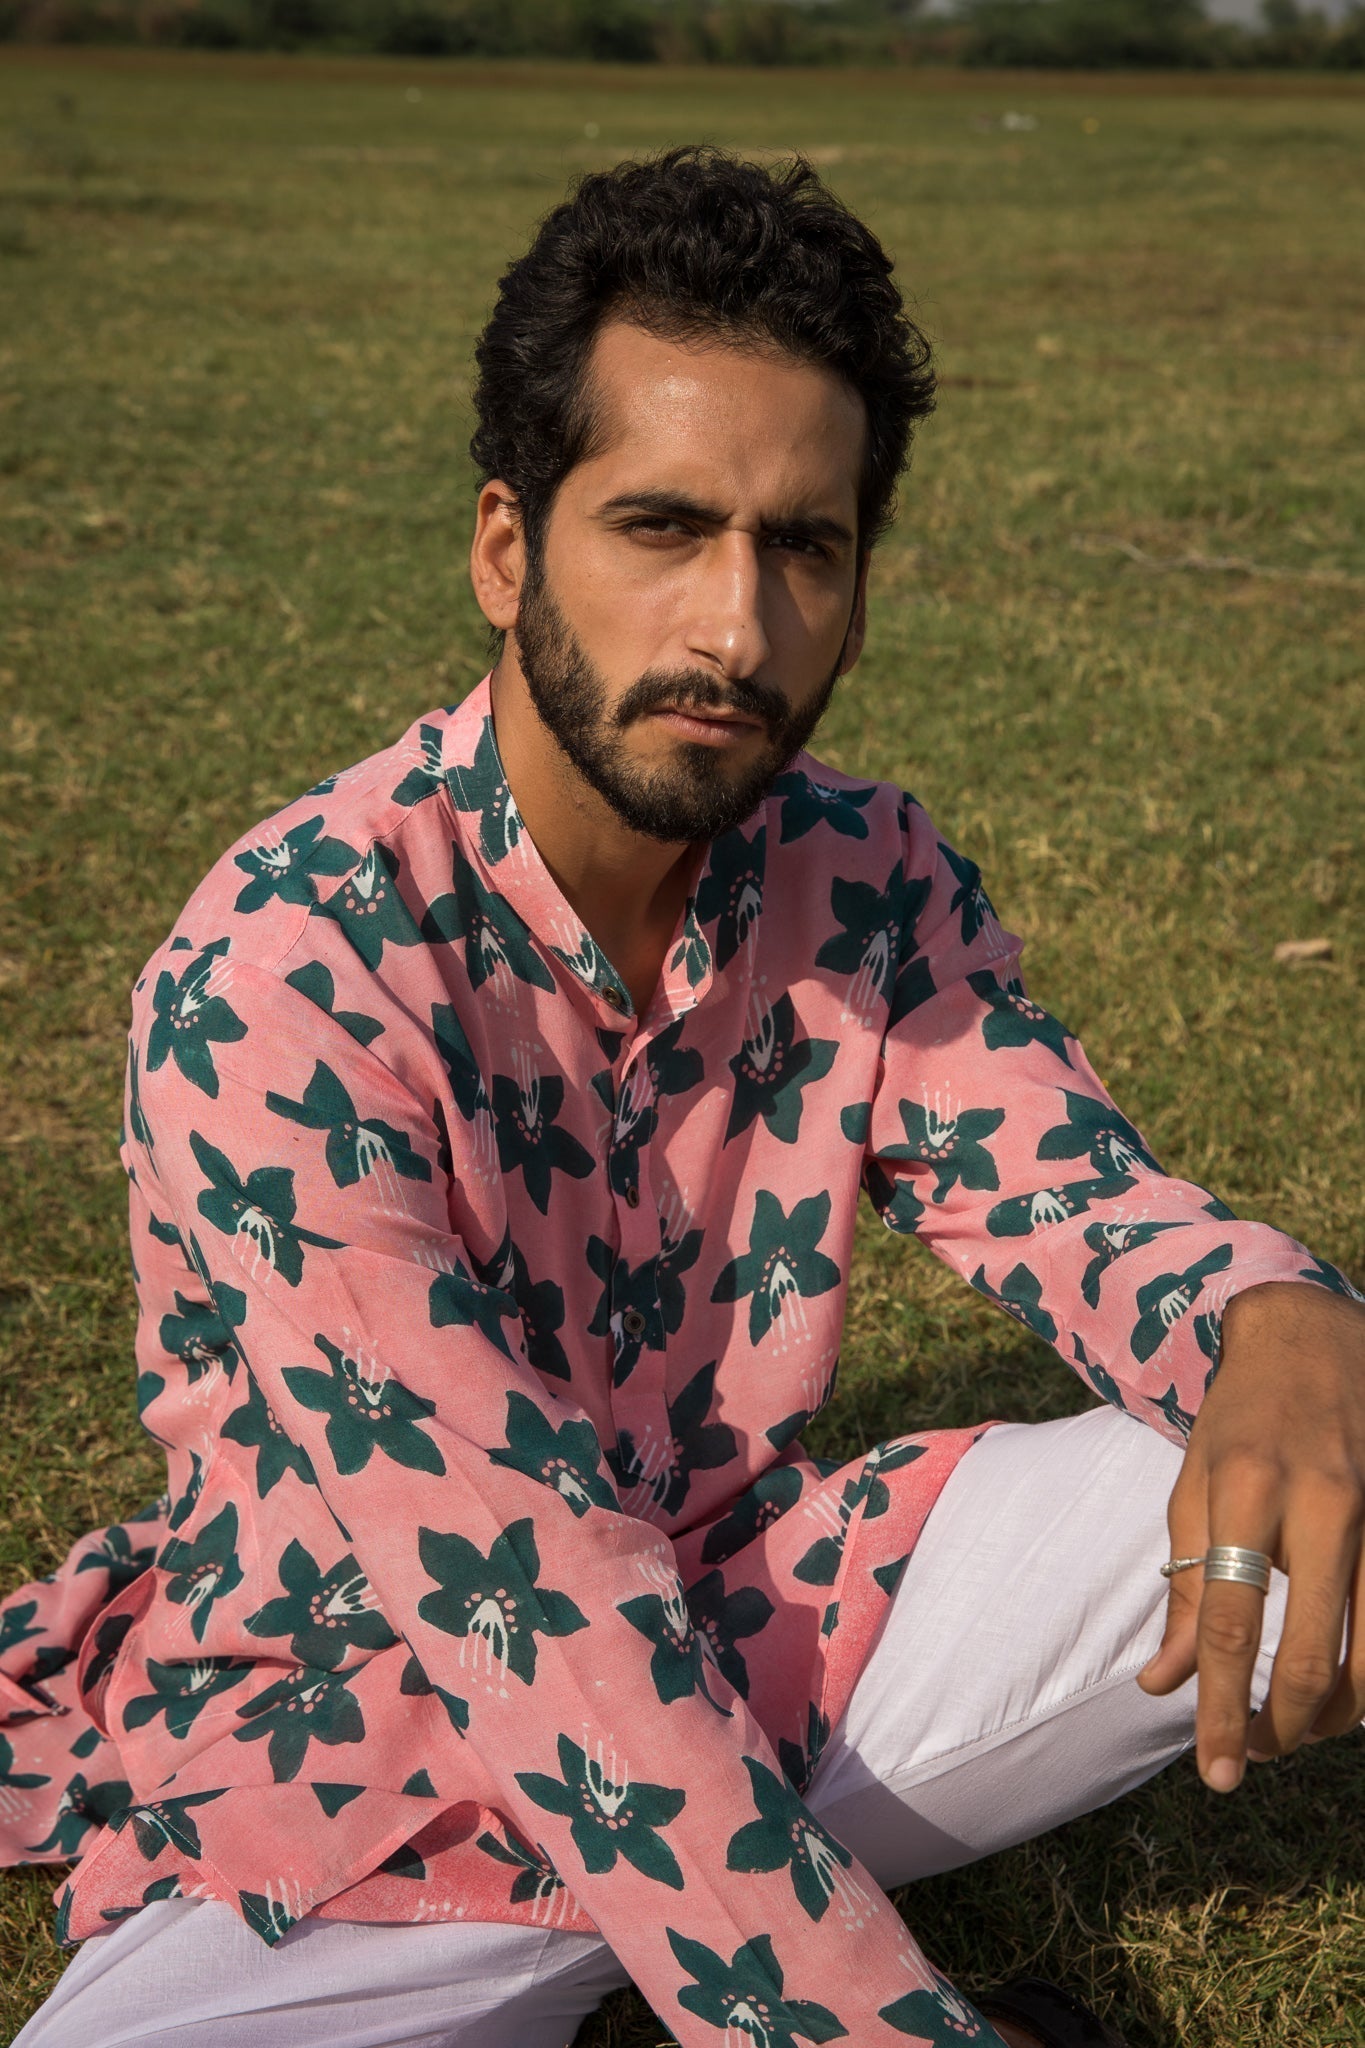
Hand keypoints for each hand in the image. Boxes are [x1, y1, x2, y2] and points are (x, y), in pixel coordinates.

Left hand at [1137, 1279, 1364, 1790]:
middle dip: (1285, 1726)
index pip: (1229, 1622)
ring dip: (1336, 1713)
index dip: (1219, 1706)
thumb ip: (1183, 1588)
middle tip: (1256, 1752)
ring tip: (1298, 1726)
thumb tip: (1164, 1685)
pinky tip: (1343, 1684)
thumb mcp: (1193, 1487)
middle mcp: (1324, 1503)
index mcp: (1249, 1489)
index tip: (1213, 1770)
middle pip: (1312, 1652)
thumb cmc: (1242, 1421)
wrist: (1314, 1340)